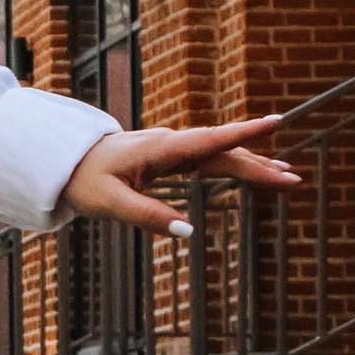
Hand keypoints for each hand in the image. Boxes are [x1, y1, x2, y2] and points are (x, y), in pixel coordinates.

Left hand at [64, 114, 298, 236]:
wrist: (63, 162)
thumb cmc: (84, 181)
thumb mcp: (110, 203)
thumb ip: (147, 216)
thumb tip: (188, 231)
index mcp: (161, 149)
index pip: (210, 140)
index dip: (244, 133)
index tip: (275, 123)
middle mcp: (171, 144)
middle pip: (222, 152)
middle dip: (258, 164)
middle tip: (291, 179)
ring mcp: (171, 149)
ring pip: (218, 154)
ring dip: (251, 163)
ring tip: (284, 175)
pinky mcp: (168, 157)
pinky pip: (208, 158)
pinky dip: (233, 163)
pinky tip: (251, 169)